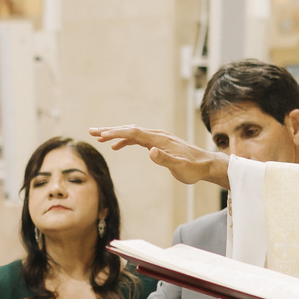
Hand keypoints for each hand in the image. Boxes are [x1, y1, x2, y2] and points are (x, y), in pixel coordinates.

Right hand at [88, 125, 228, 189]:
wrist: (206, 164)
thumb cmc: (193, 168)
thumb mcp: (180, 168)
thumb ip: (165, 159)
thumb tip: (149, 151)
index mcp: (159, 140)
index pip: (133, 133)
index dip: (116, 133)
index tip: (101, 135)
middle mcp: (157, 135)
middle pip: (129, 129)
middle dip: (110, 130)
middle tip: (92, 132)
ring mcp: (157, 138)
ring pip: (132, 133)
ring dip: (115, 134)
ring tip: (99, 138)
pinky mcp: (158, 143)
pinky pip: (138, 139)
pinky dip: (125, 140)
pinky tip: (116, 146)